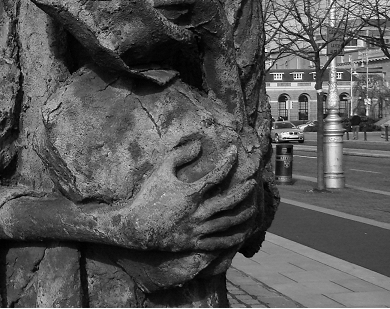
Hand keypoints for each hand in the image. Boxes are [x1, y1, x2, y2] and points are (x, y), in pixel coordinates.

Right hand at [123, 140, 256, 251]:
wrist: (135, 227)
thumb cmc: (148, 196)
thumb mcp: (161, 171)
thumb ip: (179, 156)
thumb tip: (197, 144)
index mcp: (190, 193)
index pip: (217, 175)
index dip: (228, 161)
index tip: (234, 151)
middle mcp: (197, 212)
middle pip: (228, 201)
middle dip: (244, 190)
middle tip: (254, 181)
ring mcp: (197, 229)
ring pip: (227, 222)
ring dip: (242, 214)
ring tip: (253, 208)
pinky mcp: (194, 243)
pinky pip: (219, 242)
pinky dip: (233, 238)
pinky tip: (241, 233)